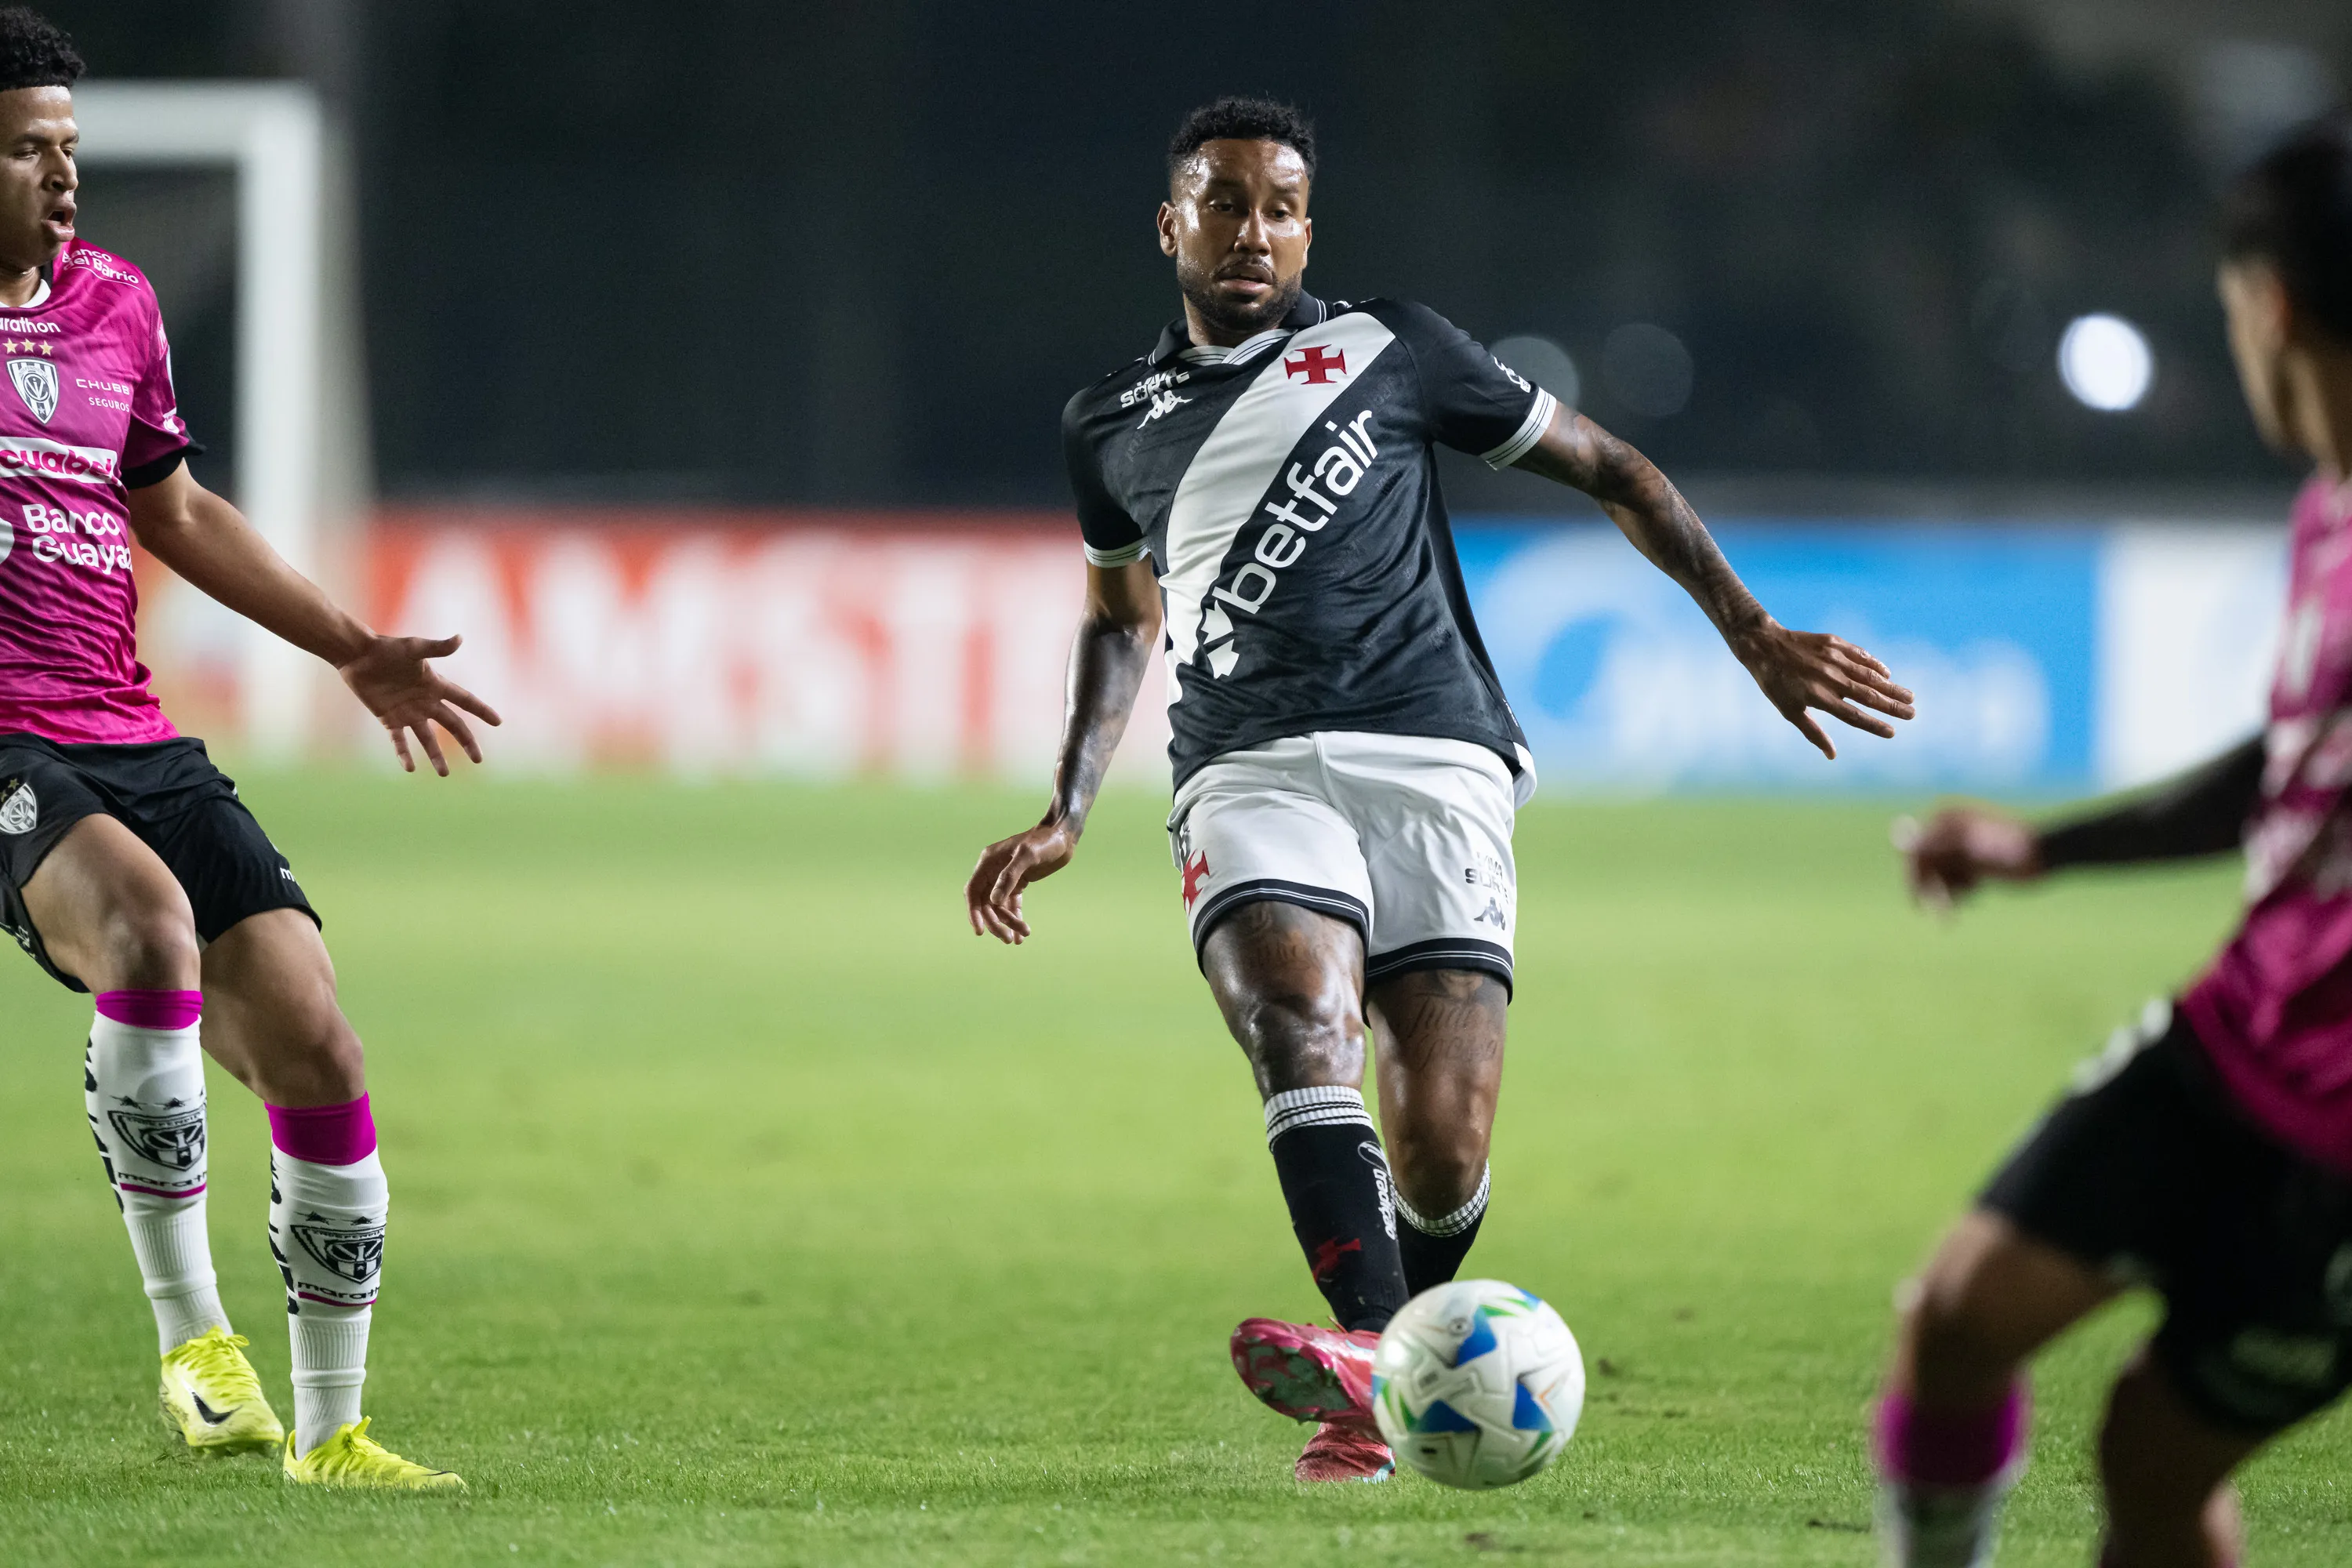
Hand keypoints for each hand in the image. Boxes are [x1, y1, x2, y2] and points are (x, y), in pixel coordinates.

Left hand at [336, 633, 501, 775]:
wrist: (356, 655)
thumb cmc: (385, 648)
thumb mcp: (413, 648)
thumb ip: (436, 648)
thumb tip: (460, 639)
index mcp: (436, 684)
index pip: (465, 700)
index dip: (481, 710)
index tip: (498, 722)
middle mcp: (426, 701)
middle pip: (452, 724)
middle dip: (467, 742)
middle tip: (478, 760)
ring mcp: (408, 712)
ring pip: (427, 738)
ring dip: (436, 756)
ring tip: (443, 774)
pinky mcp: (389, 719)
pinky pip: (399, 740)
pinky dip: (404, 754)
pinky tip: (409, 768)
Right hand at [965, 817, 1079, 943]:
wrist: (1063, 837)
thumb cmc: (1045, 841)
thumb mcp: (1027, 855)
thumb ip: (1009, 876)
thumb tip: (994, 901)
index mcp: (988, 862)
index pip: (973, 891)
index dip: (973, 912)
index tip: (980, 931)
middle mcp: (993, 871)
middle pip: (986, 903)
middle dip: (994, 922)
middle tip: (1007, 938)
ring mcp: (1005, 878)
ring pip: (999, 907)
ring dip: (1007, 922)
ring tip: (1021, 936)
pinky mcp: (1018, 883)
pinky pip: (1012, 905)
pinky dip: (1015, 918)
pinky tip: (1022, 934)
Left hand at [1728, 620, 1915, 759]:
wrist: (1764, 646)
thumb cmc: (1775, 683)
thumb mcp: (1789, 711)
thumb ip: (1813, 733)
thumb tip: (1832, 756)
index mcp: (1818, 698)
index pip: (1853, 715)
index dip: (1874, 725)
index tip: (1893, 732)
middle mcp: (1829, 679)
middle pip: (1868, 695)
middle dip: (1893, 706)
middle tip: (1913, 713)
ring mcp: (1833, 659)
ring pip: (1869, 675)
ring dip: (1891, 686)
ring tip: (1909, 696)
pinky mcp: (1834, 643)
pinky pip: (1860, 655)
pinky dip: (1875, 664)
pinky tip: (1887, 673)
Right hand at [1891, 806, 2042, 910]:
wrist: (2046, 855)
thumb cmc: (2008, 850)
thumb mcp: (1968, 850)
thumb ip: (1934, 846)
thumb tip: (1905, 843)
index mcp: (1946, 819)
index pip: (1916, 850)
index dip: (1915, 877)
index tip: (1919, 903)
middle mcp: (1950, 830)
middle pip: (1926, 865)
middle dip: (1935, 889)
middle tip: (1944, 914)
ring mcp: (1962, 847)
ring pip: (1941, 876)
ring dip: (1951, 891)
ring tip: (1973, 894)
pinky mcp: (1973, 861)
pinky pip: (1956, 880)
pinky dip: (1963, 890)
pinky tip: (1979, 891)